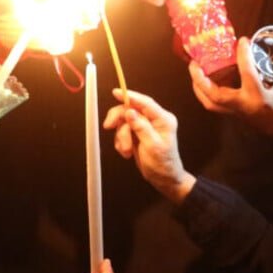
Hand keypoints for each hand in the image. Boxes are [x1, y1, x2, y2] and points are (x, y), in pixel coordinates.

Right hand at [103, 89, 195, 203]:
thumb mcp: (153, 146)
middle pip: (130, 110)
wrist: (164, 180)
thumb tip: (130, 112)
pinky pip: (122, 132)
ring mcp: (145, 127)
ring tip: (127, 150)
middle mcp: (154, 120)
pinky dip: (121, 142)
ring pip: (124, 122)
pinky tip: (126, 152)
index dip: (130, 96)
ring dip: (121, 136)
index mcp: (163, 120)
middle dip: (119, 121)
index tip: (116, 92)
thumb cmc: (164, 165)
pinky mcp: (137, 134)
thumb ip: (141, 128)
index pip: (145, 103)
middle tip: (109, 127)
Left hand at [189, 34, 272, 140]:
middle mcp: (245, 107)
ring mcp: (238, 113)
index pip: (247, 74)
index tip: (242, 40)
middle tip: (196, 61)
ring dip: (199, 87)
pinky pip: (215, 105)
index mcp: (261, 98)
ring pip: (210, 103)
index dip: (243, 55)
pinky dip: (206, 92)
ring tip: (195, 68)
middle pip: (215, 95)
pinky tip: (204, 78)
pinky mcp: (236, 114)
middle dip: (201, 79)